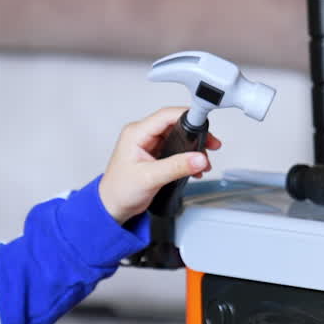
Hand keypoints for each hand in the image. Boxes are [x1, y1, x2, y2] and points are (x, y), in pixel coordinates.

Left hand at [98, 106, 222, 223]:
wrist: (112, 207)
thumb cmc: (119, 191)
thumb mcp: (150, 177)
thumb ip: (176, 167)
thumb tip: (199, 158)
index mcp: (136, 133)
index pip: (165, 116)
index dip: (187, 116)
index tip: (204, 124)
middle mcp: (143, 136)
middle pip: (175, 124)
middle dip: (195, 134)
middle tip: (211, 144)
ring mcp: (149, 145)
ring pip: (178, 137)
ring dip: (193, 148)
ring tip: (204, 161)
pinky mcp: (155, 155)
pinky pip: (176, 149)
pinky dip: (187, 157)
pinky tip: (195, 168)